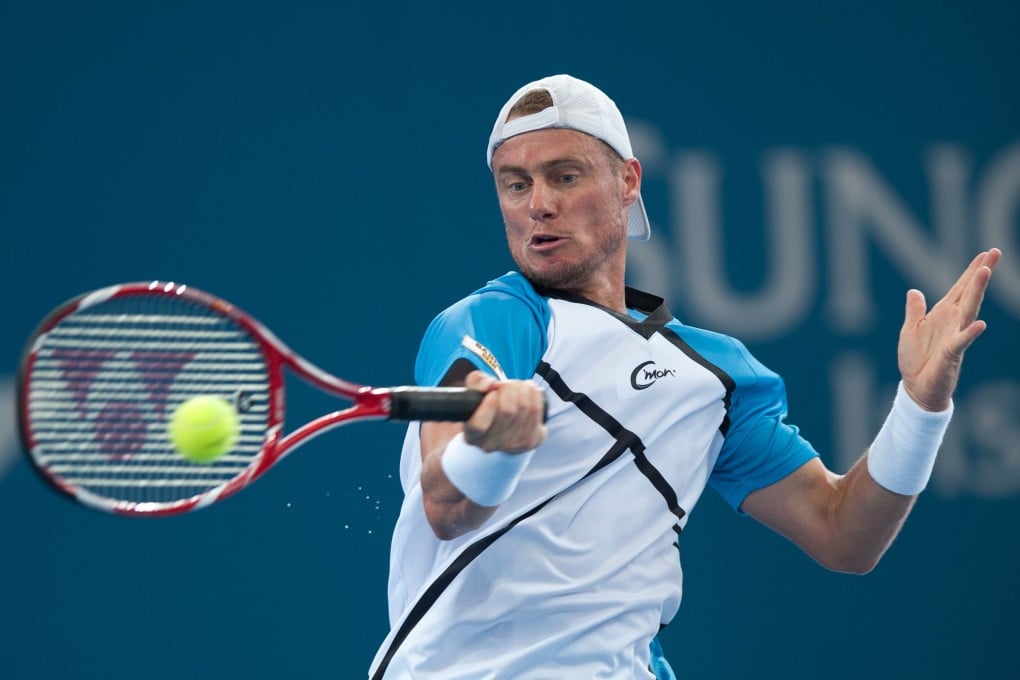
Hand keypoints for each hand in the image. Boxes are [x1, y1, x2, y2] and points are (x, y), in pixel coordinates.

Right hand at [462, 370, 546, 452]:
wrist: (502, 426)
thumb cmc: (485, 406)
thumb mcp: (473, 392)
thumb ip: (475, 382)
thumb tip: (490, 384)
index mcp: (472, 435)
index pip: (479, 425)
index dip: (488, 405)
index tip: (492, 393)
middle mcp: (491, 444)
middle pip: (507, 411)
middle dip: (508, 388)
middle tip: (505, 384)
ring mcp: (513, 445)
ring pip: (525, 407)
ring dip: (522, 388)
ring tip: (517, 385)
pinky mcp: (532, 441)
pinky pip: (537, 410)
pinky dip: (535, 394)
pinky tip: (529, 391)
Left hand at [898, 248, 1000, 410]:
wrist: (917, 388)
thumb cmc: (915, 360)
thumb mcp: (909, 330)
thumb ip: (914, 310)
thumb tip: (914, 291)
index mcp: (941, 314)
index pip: (959, 288)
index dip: (971, 271)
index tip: (985, 253)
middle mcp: (952, 321)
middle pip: (969, 292)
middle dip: (981, 272)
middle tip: (995, 252)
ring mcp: (954, 336)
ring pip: (969, 309)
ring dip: (977, 291)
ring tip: (985, 271)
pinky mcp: (952, 353)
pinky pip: (962, 341)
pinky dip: (970, 333)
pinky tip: (980, 324)